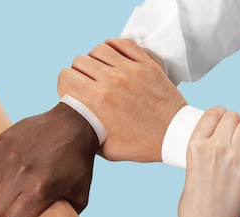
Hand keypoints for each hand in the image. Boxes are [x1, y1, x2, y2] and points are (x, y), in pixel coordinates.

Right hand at [0, 102, 98, 216]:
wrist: (73, 124)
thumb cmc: (78, 162)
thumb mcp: (80, 194)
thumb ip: (64, 216)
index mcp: (40, 189)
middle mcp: (20, 173)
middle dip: (5, 216)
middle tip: (15, 210)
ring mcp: (7, 157)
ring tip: (8, 195)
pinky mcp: (0, 144)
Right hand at [58, 38, 186, 161]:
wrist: (174, 135)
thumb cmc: (142, 145)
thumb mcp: (107, 149)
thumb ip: (87, 133)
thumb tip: (76, 124)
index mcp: (98, 100)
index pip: (66, 77)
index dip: (65, 85)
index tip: (72, 93)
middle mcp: (112, 80)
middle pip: (80, 61)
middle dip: (78, 73)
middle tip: (86, 84)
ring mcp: (131, 69)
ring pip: (99, 49)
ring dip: (95, 59)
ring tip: (100, 72)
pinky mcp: (146, 64)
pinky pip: (122, 43)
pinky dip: (113, 47)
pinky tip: (113, 58)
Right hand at [178, 107, 239, 216]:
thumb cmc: (195, 204)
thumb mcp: (190, 169)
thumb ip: (202, 152)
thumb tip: (217, 144)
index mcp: (194, 146)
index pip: (212, 114)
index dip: (222, 113)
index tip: (226, 119)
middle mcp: (213, 147)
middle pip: (232, 117)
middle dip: (237, 119)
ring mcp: (233, 156)